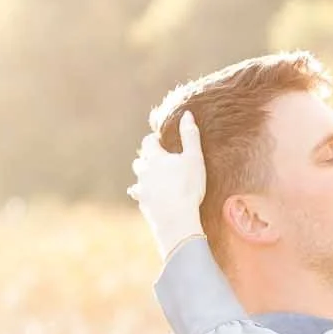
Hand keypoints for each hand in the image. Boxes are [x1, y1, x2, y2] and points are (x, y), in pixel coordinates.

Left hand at [128, 110, 206, 258]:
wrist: (176, 219)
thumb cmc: (188, 187)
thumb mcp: (194, 159)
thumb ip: (190, 136)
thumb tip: (187, 114)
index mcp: (155, 158)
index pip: (148, 142)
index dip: (154, 139)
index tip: (160, 140)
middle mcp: (144, 171)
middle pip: (140, 160)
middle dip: (148, 157)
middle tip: (159, 159)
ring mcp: (141, 188)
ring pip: (138, 177)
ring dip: (144, 174)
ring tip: (154, 177)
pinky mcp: (142, 203)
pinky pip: (138, 194)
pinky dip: (142, 192)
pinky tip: (146, 195)